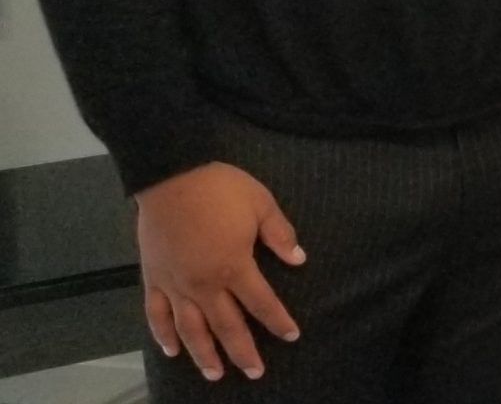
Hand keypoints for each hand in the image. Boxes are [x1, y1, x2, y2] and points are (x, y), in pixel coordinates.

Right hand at [136, 162, 303, 381]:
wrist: (170, 175)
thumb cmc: (220, 188)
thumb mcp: (262, 204)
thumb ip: (280, 235)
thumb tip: (299, 260)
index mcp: (234, 266)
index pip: (261, 303)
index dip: (277, 321)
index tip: (291, 336)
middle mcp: (204, 284)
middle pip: (226, 326)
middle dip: (243, 352)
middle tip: (255, 372)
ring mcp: (175, 284)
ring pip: (190, 329)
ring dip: (203, 354)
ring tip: (215, 374)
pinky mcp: (153, 278)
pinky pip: (156, 314)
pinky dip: (162, 335)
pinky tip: (171, 350)